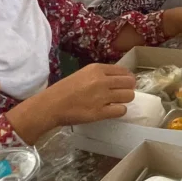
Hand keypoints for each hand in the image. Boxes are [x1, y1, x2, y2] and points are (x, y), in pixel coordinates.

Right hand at [9, 63, 136, 139]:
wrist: (51, 105)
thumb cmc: (65, 89)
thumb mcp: (83, 74)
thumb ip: (100, 75)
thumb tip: (119, 79)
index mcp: (97, 69)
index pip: (124, 71)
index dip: (127, 78)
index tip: (125, 84)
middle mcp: (102, 80)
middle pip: (129, 83)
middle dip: (128, 88)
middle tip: (121, 94)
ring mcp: (102, 96)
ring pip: (129, 96)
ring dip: (125, 100)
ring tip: (116, 102)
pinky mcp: (100, 112)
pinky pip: (121, 110)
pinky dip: (119, 111)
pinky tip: (111, 110)